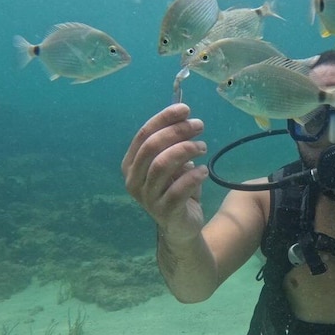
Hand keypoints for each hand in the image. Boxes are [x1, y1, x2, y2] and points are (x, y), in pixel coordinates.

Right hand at [121, 104, 208, 243]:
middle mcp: (133, 180)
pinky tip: (204, 171)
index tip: (185, 109)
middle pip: (151, 147)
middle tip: (199, 125)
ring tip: (203, 147)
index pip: (143, 135)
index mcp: (131, 164)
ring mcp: (147, 198)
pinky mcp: (164, 212)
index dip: (164, 119)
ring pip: (162, 165)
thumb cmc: (176, 188)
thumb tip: (184, 116)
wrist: (181, 226)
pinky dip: (193, 175)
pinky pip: (178, 188)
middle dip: (176, 131)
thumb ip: (174, 142)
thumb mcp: (173, 163)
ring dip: (186, 150)